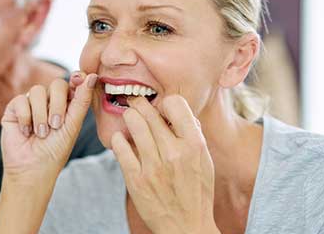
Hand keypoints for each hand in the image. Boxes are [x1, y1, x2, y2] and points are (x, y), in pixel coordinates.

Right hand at [0, 72, 96, 233]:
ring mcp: (31, 103)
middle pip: (57, 84)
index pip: (73, 83)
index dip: (77, 79)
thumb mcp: (73, 126)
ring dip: (40, 114)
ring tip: (41, 134)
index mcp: (67, 104)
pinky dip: (25, 117)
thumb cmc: (55, 151)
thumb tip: (92, 76)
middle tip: (56, 124)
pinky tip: (26, 132)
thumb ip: (82, 101)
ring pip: (37, 91)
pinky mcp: (14, 109)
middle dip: (57, 104)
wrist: (32, 169)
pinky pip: (21, 100)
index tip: (79, 79)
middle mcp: (49, 101)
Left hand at [111, 95, 218, 233]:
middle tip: (136, 103)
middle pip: (148, 111)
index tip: (161, 109)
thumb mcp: (204, 160)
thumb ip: (192, 134)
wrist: (187, 226)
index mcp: (194, 146)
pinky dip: (118, 139)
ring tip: (130, 119)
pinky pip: (119, 146)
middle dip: (140, 104)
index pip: (175, 103)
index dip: (166, 102)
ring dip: (129, 117)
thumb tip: (177, 110)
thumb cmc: (196, 190)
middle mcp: (174, 153)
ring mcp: (153, 167)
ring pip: (132, 122)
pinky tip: (123, 141)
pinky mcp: (135, 180)